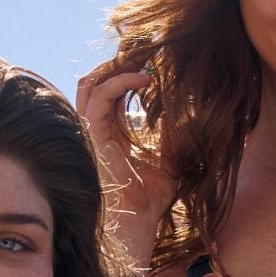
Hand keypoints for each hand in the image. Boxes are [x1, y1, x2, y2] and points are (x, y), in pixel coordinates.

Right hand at [76, 59, 175, 262]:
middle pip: (96, 81)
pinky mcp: (94, 138)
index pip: (110, 91)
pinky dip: (120, 82)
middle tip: (148, 51)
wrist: (138, 226)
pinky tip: (145, 78)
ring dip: (116, 66)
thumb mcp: (170, 156)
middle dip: (119, 61)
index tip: (153, 58)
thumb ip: (171, 132)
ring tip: (144, 59)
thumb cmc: (151, 199)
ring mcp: (92, 133)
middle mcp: (97, 129)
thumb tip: (185, 107)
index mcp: (110, 133)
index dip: (127, 70)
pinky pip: (99, 99)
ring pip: (90, 84)